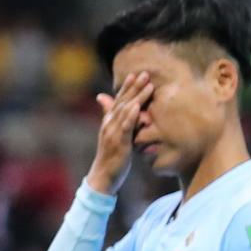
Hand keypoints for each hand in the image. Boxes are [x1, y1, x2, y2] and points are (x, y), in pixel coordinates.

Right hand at [89, 71, 150, 194]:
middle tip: (145, 74)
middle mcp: (109, 125)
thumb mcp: (112, 137)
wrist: (103, 176)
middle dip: (133, 87)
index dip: (126, 87)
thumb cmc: (110, 157)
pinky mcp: (118, 143)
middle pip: (122, 102)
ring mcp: (112, 133)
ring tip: (147, 85)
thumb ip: (111, 120)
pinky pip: (125, 127)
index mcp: (108, 123)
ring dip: (136, 97)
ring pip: (125, 111)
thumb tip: (106, 105)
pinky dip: (131, 116)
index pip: (118, 101)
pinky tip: (137, 107)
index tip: (135, 74)